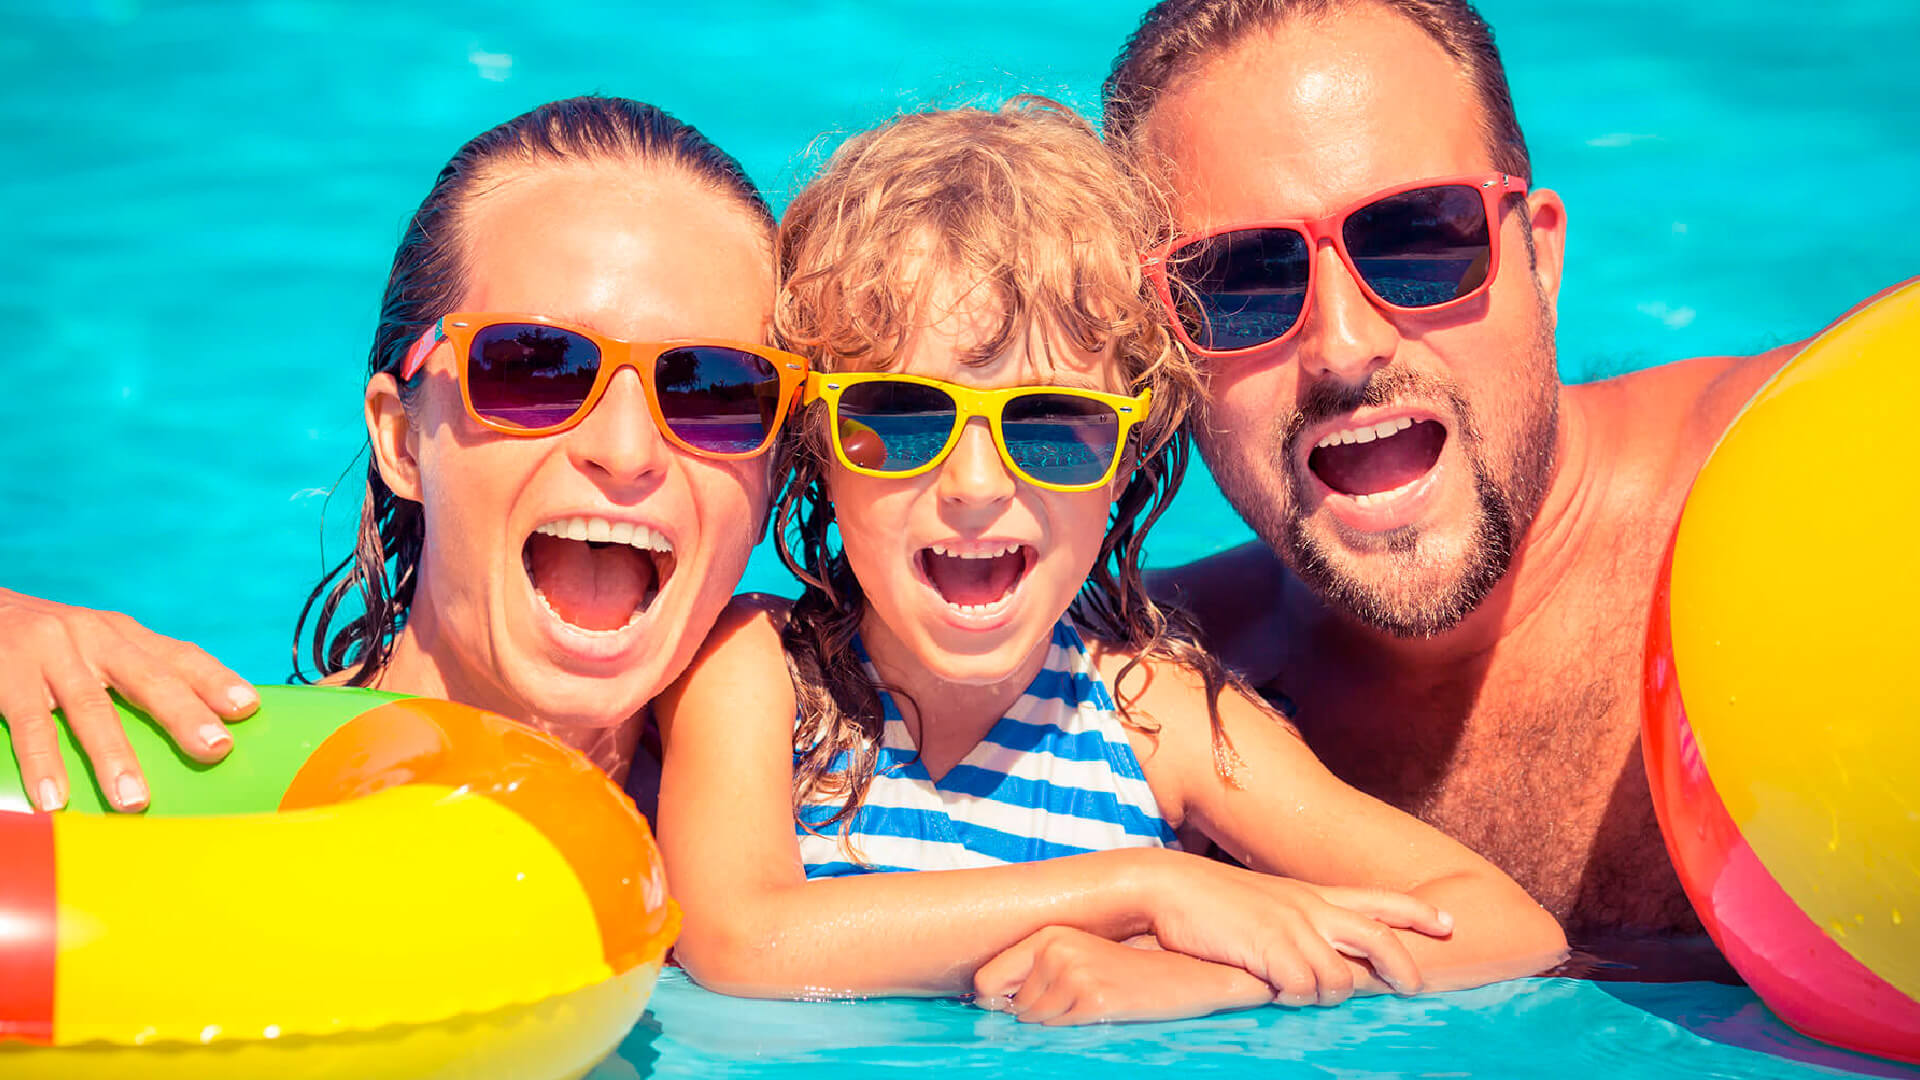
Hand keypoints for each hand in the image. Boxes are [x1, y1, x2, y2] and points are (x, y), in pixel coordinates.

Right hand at [0, 589, 256, 810]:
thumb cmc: (42, 643)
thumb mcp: (91, 643)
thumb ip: (134, 672)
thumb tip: (193, 720)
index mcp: (120, 635)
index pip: (179, 656)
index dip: (215, 680)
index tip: (248, 707)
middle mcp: (92, 638)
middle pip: (148, 679)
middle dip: (184, 715)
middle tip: (215, 749)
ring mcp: (49, 655)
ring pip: (90, 708)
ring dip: (115, 756)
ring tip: (135, 801)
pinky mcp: (4, 674)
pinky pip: (29, 724)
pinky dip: (42, 762)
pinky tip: (55, 798)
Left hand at [974, 927, 1272, 1024]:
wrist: (1184, 974)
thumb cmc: (1128, 968)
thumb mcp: (1078, 955)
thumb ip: (1034, 969)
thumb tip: (986, 997)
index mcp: (1048, 935)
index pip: (986, 980)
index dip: (993, 1001)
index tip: (1005, 1006)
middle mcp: (1055, 950)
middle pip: (1012, 1005)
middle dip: (1033, 1012)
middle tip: (1072, 1001)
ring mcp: (1074, 974)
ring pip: (1034, 1019)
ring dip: (1055, 1021)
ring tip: (1089, 1002)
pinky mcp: (1092, 999)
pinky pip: (1059, 1028)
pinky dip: (1073, 1026)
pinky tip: (1099, 1008)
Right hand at [1145, 855, 1453, 1004]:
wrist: (1166, 887)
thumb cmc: (1209, 901)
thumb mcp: (1265, 903)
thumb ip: (1296, 921)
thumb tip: (1319, 955)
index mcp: (1311, 894)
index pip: (1378, 899)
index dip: (1417, 912)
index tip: (1449, 924)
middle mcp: (1309, 907)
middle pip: (1379, 937)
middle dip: (1405, 967)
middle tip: (1415, 989)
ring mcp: (1291, 927)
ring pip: (1340, 979)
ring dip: (1326, 995)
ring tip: (1300, 993)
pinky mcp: (1269, 948)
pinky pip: (1301, 989)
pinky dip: (1294, 999)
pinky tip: (1274, 992)